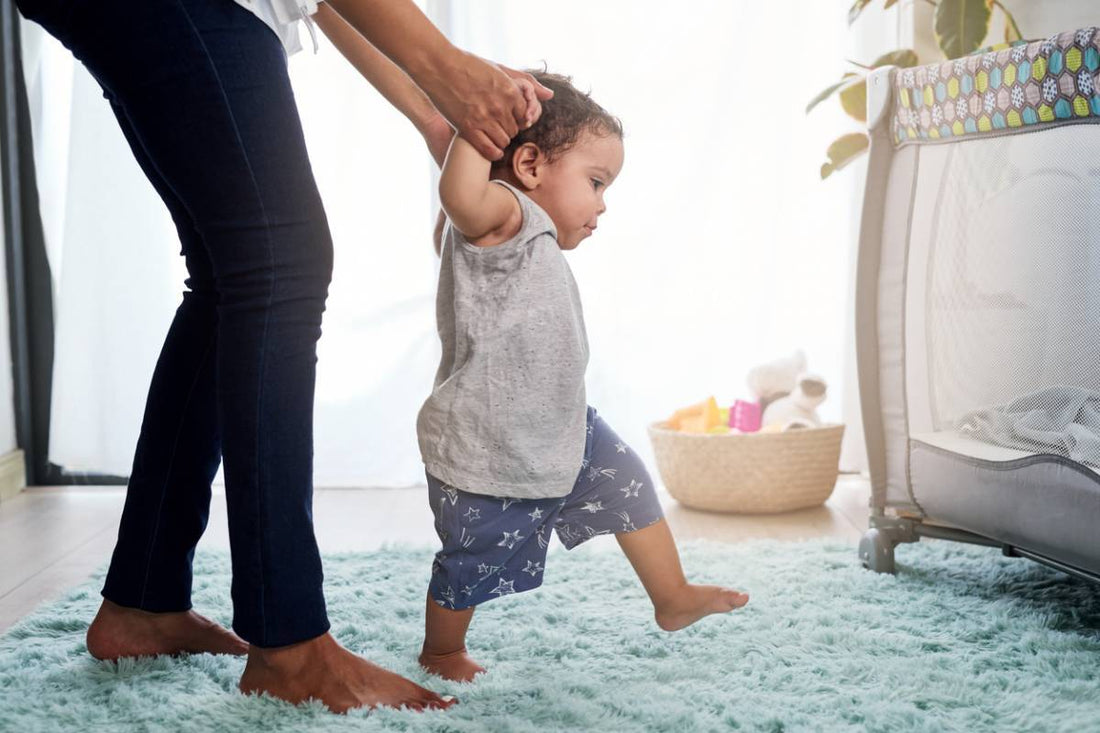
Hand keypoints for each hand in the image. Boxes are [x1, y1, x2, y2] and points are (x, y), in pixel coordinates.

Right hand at [418, 51, 552, 159]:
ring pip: (504, 141)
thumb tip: (550, 95)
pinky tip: (489, 148)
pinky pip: (489, 150)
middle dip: (508, 129)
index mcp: (510, 92)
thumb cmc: (468, 64)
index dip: (518, 118)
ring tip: (490, 134)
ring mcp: (484, 119)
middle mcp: (500, 107)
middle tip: (497, 126)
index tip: (509, 117)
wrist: (439, 66)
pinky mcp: (468, 129)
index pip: (525, 116)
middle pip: (515, 130)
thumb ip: (526, 83)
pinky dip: (493, 152)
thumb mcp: (500, 69)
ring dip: (500, 140)